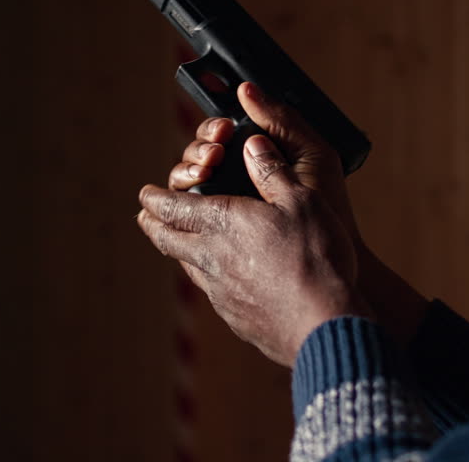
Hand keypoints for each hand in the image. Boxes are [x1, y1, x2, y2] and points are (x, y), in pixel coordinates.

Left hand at [137, 82, 371, 366]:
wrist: (323, 324)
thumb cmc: (315, 257)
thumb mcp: (301, 200)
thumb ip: (272, 171)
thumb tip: (253, 144)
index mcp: (221, 223)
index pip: (172, 207)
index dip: (154, 198)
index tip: (145, 193)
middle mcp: (210, 258)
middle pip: (166, 239)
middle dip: (152, 224)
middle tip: (146, 215)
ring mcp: (220, 292)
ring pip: (187, 267)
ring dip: (177, 251)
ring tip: (176, 243)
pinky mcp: (235, 317)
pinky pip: (212, 292)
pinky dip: (208, 278)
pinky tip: (220, 279)